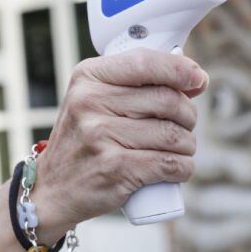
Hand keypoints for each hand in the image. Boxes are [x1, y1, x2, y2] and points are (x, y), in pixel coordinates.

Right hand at [32, 49, 208, 235]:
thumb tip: (194, 77)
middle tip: (185, 124)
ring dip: (188, 145)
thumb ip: (135, 84)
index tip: (198, 79)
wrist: (52, 189)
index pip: (145, 62)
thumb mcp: (94, 100)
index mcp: (88, 77)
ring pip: (173, 135)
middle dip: (188, 114)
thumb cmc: (84, 140)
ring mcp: (100, 136)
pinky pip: (170, 164)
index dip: (180, 69)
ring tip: (179, 149)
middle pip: (167, 100)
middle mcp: (90, 102)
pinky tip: (179, 168)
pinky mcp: (115, 168)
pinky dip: (183, 167)